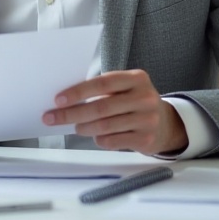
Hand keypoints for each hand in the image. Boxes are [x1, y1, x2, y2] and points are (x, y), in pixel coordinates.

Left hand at [43, 69, 187, 154]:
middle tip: (52, 117)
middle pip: (100, 107)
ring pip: (105, 126)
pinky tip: (97, 136)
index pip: (102, 83)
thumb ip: (103, 90)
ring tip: (76, 127)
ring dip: (84, 128)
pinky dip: (99, 139)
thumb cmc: (134, 102)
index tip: (58, 99)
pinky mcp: (146, 139)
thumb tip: (66, 100)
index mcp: (137, 78)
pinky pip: (113, 141)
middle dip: (72, 113)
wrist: (165, 123)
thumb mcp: (125, 88)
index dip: (78, 92)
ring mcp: (147, 119)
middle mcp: (145, 97)